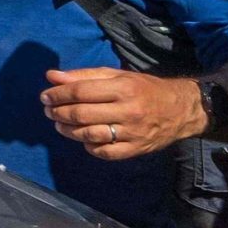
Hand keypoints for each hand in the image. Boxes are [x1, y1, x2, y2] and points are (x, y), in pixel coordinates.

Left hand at [41, 67, 208, 158]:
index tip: (45, 96)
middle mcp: (128, 111)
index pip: (80, 92)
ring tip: (59, 125)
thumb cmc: (145, 88)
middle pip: (82, 114)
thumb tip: (51, 76)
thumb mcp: (118, 75)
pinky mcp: (136, 149)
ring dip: (68, 131)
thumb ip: (84, 76)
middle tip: (48, 110)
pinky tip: (83, 139)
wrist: (182, 109)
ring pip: (90, 135)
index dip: (58, 94)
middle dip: (58, 112)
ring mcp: (133, 133)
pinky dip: (89, 147)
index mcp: (123, 88)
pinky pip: (105, 152)